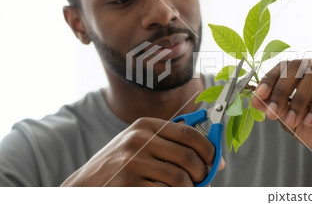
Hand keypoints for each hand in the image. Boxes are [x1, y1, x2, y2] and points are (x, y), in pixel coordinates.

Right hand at [61, 117, 223, 185]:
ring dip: (191, 189)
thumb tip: (211, 155)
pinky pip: (167, 194)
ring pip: (180, 179)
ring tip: (188, 190)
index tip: (215, 161)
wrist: (85, 185)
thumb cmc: (120, 164)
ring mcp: (132, 163)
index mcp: (145, 125)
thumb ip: (169, 142)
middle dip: (203, 172)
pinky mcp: (129, 185)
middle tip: (203, 180)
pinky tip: (171, 194)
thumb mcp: (139, 143)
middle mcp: (139, 140)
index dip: (208, 148)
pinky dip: (176, 196)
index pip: (188, 133)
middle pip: (188, 157)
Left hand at [251, 57, 311, 155]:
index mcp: (305, 70)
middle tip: (272, 112)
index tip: (259, 95)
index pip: (284, 67)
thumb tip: (255, 99)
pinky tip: (311, 120)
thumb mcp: (291, 120)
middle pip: (296, 67)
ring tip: (293, 121)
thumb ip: (275, 108)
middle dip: (281, 91)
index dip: (270, 79)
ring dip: (299, 100)